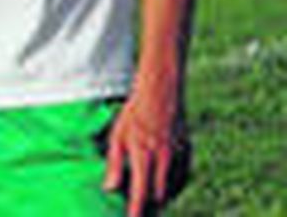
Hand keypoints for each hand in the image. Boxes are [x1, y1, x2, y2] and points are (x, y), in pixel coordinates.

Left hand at [103, 82, 189, 214]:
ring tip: (151, 202)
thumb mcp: (117, 137)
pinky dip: (174, 186)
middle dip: (150, 206)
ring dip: (162, 198)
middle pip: (159, 195)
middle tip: (140, 211)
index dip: (137, 211)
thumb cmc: (134, 114)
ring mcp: (179, 156)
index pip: (141, 193)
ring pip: (173, 188)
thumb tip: (109, 189)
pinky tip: (165, 188)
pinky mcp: (188, 152)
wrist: (161, 93)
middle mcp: (164, 159)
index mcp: (143, 155)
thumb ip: (114, 164)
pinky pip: (183, 178)